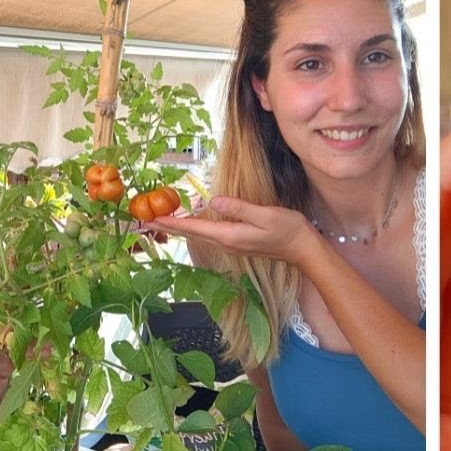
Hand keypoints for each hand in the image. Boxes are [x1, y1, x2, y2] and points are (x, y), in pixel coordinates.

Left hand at [147, 195, 316, 264]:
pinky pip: (209, 236)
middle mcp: (227, 243)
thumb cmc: (288, 230)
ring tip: (162, 222)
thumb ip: (239, 208)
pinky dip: (195, 229)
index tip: (153, 218)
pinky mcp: (237, 242)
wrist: (302, 249)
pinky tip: (191, 224)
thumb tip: (214, 201)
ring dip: (181, 229)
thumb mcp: (265, 215)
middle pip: (192, 234)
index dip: (173, 222)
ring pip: (199, 236)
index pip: (195, 228)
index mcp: (230, 236)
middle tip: (147, 221)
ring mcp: (232, 244)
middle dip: (170, 227)